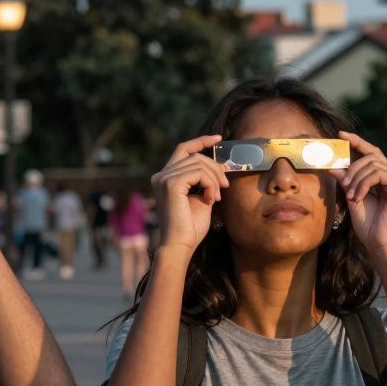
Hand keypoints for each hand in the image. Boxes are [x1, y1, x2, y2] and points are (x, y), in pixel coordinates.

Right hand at [151, 135, 226, 253]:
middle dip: (215, 167)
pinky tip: (210, 200)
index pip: (184, 149)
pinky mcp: (170, 183)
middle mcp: (161, 175)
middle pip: (194, 155)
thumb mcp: (201, 198)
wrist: (180, 246)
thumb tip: (219, 165)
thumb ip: (205, 181)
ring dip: (214, 180)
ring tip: (215, 198)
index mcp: (165, 178)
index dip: (201, 141)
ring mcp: (164, 178)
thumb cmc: (190, 228)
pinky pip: (199, 173)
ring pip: (199, 163)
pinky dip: (210, 185)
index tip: (219, 139)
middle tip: (225, 186)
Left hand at [333, 131, 386, 251]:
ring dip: (356, 179)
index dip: (357, 142)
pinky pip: (378, 173)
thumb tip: (333, 164)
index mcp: (383, 179)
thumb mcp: (352, 197)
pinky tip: (359, 197)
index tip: (340, 135)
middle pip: (371, 156)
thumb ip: (346, 180)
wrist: (379, 243)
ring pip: (372, 164)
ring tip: (351, 196)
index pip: (371, 153)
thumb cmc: (368, 226)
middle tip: (343, 184)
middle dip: (352, 166)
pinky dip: (364, 184)